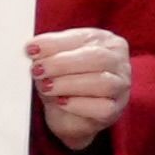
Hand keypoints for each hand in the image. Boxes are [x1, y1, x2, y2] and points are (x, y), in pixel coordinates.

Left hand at [27, 25, 132, 152]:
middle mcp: (118, 61)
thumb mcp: (56, 63)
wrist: (70, 116)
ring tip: (46, 87)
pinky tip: (61, 102)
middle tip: (38, 70)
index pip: (83, 37)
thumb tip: (34, 49)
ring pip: (101, 82)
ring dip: (69, 84)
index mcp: (105, 41)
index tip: (33, 49)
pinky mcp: (115, 110)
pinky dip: (79, 104)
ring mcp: (121, 86)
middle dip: (62, 63)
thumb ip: (49, 53)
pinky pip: (102, 107)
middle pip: (96, 57)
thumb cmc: (66, 83)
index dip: (56, 43)